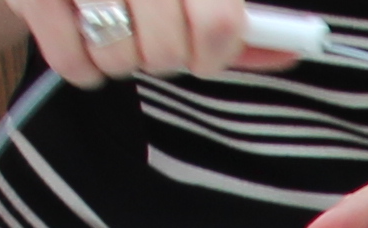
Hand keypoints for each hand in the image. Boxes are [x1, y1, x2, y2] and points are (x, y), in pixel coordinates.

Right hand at [6, 0, 299, 89]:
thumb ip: (239, 22)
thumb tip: (293, 49)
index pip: (220, 22)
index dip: (216, 50)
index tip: (204, 50)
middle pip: (169, 50)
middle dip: (165, 57)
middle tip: (151, 38)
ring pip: (121, 59)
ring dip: (122, 61)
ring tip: (112, 29)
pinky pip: (73, 64)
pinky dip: (83, 65)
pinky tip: (80, 35)